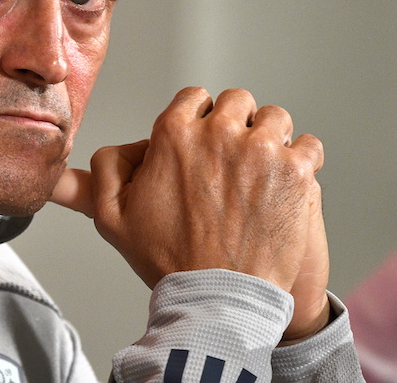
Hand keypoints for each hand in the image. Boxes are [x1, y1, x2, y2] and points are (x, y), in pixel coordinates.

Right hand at [51, 87, 330, 341]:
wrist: (219, 298)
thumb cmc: (168, 259)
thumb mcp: (112, 218)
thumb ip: (97, 175)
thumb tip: (88, 156)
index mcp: (173, 133)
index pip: (194, 97)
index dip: (198, 121)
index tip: (202, 145)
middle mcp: (218, 131)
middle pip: (236, 102)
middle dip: (234, 126)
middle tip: (232, 161)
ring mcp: (261, 149)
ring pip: (274, 118)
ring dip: (270, 139)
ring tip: (262, 171)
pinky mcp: (296, 171)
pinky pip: (309, 145)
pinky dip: (302, 161)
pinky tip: (286, 184)